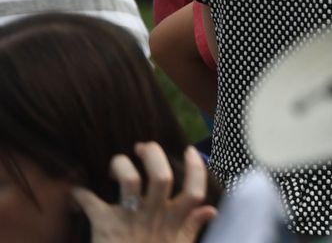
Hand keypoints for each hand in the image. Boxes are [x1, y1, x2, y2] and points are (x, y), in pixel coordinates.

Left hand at [71, 143, 216, 242]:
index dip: (196, 167)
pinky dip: (79, 194)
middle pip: (161, 177)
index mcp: (174, 221)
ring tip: (118, 163)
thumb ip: (193, 228)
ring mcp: (129, 218)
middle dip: (153, 155)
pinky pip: (89, 201)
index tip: (190, 150)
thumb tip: (211, 210)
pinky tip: (76, 192)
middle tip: (144, 147)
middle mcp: (154, 215)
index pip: (194, 190)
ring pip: (129, 181)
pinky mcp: (104, 224)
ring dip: (122, 166)